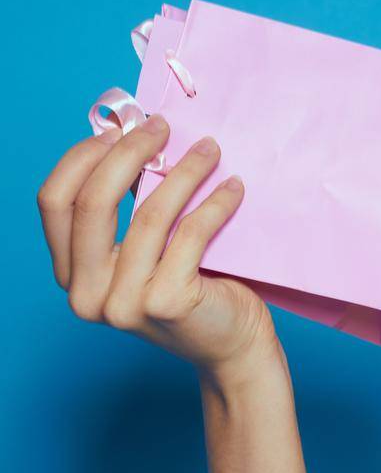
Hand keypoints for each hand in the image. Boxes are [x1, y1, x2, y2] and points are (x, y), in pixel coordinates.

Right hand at [38, 90, 275, 373]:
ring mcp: (123, 303)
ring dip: (184, 171)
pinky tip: (234, 188)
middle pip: (92, 202)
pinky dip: (215, 203)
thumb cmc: (194, 289)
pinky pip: (192, 233)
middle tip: (162, 127)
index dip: (84, 158)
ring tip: (210, 150)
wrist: (234, 345)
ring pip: (149, 214)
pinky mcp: (166, 303)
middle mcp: (86, 294)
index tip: (120, 129)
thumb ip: (129, 211)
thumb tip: (134, 137)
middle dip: (128, 153)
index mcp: (72, 275)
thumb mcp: (147, 251)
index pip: (54, 202)